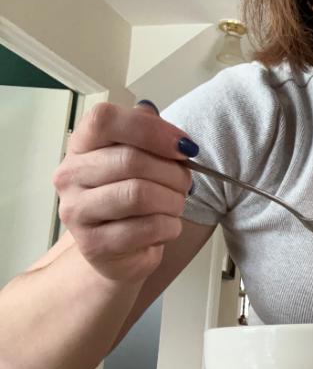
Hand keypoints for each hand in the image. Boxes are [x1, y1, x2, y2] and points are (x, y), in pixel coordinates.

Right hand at [53, 101, 196, 281]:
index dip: (151, 129)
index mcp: (81, 145)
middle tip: (185, 183)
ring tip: (175, 205)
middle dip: (173, 173)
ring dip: (173, 200)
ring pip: (140, 195)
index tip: (183, 146)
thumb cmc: (132, 197)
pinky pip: (148, 227)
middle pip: (131, 160)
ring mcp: (77, 211)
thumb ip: (153, 138)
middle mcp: (70, 176)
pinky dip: (170, 226)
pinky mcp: (94, 244)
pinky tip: (166, 226)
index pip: (104, 120)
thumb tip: (177, 138)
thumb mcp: (142, 159)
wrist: (118, 248)